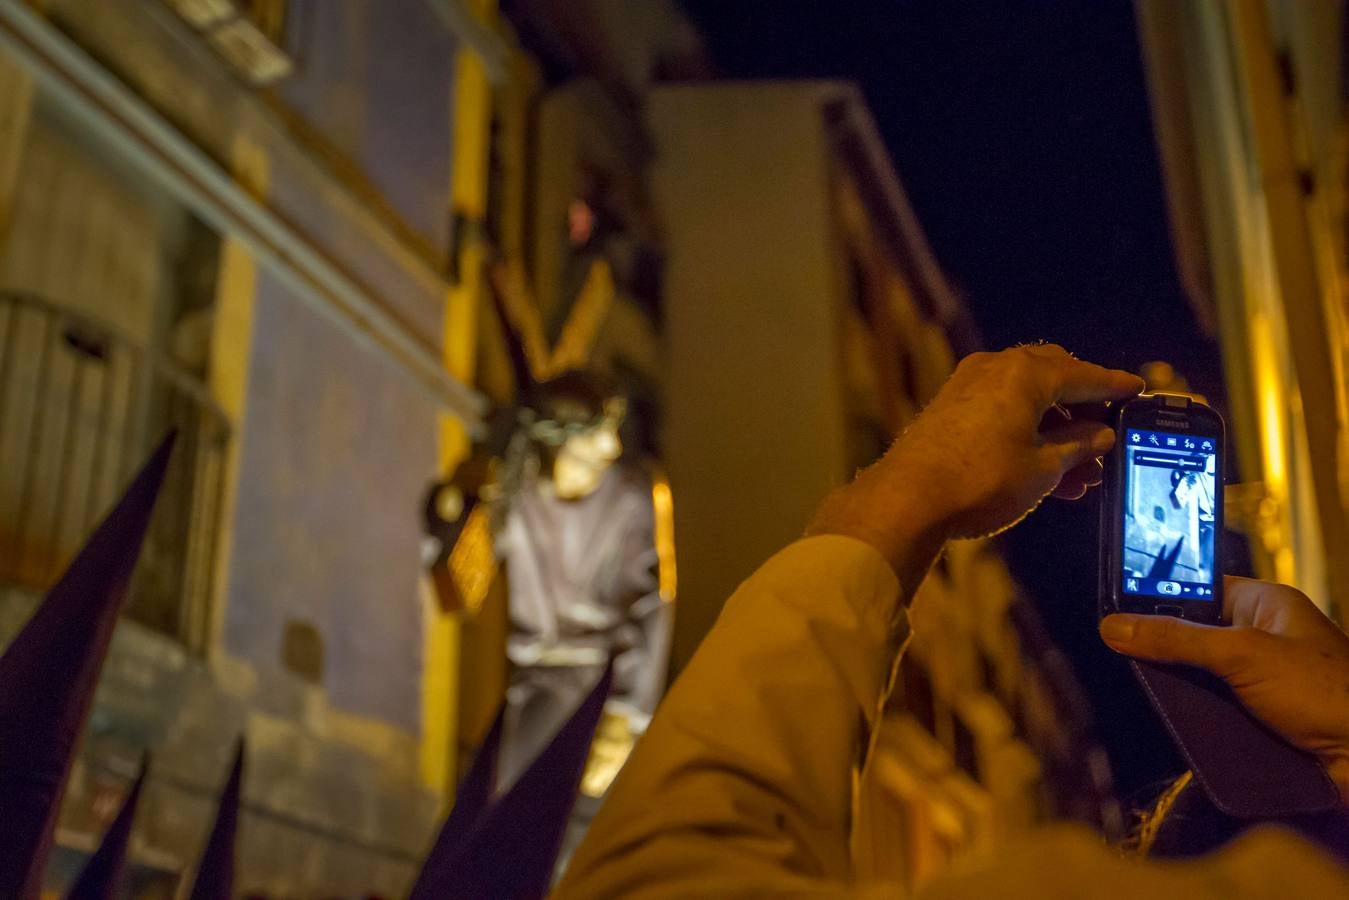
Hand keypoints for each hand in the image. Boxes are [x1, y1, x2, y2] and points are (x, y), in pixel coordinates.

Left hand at [808, 344, 1142, 589]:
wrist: (907, 500)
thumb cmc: (978, 481)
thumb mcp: (1044, 469)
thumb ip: (1078, 447)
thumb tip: (1100, 436)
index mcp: (1026, 373)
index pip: (1084, 374)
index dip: (1114, 387)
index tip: (1136, 392)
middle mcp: (995, 369)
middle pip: (1054, 380)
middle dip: (1083, 410)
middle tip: (1106, 436)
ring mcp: (968, 387)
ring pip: (1027, 402)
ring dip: (1057, 432)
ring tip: (1082, 475)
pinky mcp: (950, 410)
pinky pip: (1001, 413)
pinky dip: (1027, 435)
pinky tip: (1047, 472)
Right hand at [1100, 577, 1348, 801]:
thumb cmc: (1326, 691)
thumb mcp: (1241, 655)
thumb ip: (1176, 639)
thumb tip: (1114, 626)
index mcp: (1264, 606)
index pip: (1200, 588)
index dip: (1160, 594)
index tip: (1115, 606)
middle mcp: (1262, 639)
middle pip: (1193, 635)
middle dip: (1162, 648)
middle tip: (1120, 653)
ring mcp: (1260, 681)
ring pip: (1199, 677)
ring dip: (1177, 688)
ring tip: (1137, 690)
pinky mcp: (1259, 719)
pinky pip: (1212, 711)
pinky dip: (1194, 717)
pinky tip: (1170, 722)